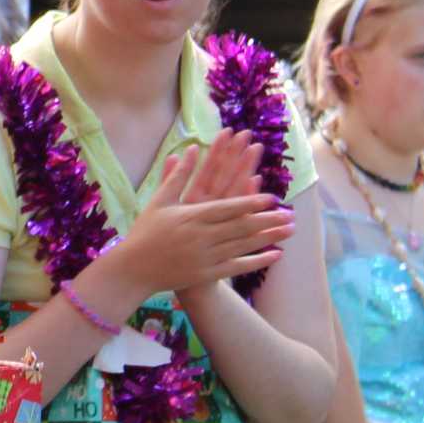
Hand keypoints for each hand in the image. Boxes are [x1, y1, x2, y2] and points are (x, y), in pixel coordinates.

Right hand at [112, 142, 290, 294]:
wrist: (133, 269)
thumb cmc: (146, 232)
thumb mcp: (159, 200)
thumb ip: (177, 175)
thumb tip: (190, 148)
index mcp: (191, 216)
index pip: (227, 207)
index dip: (251, 202)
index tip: (272, 197)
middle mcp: (201, 236)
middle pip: (241, 226)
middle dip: (268, 220)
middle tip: (290, 214)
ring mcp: (205, 257)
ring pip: (244, 245)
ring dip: (269, 236)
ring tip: (290, 229)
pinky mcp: (207, 274)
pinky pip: (238, 267)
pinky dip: (258, 261)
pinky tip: (276, 254)